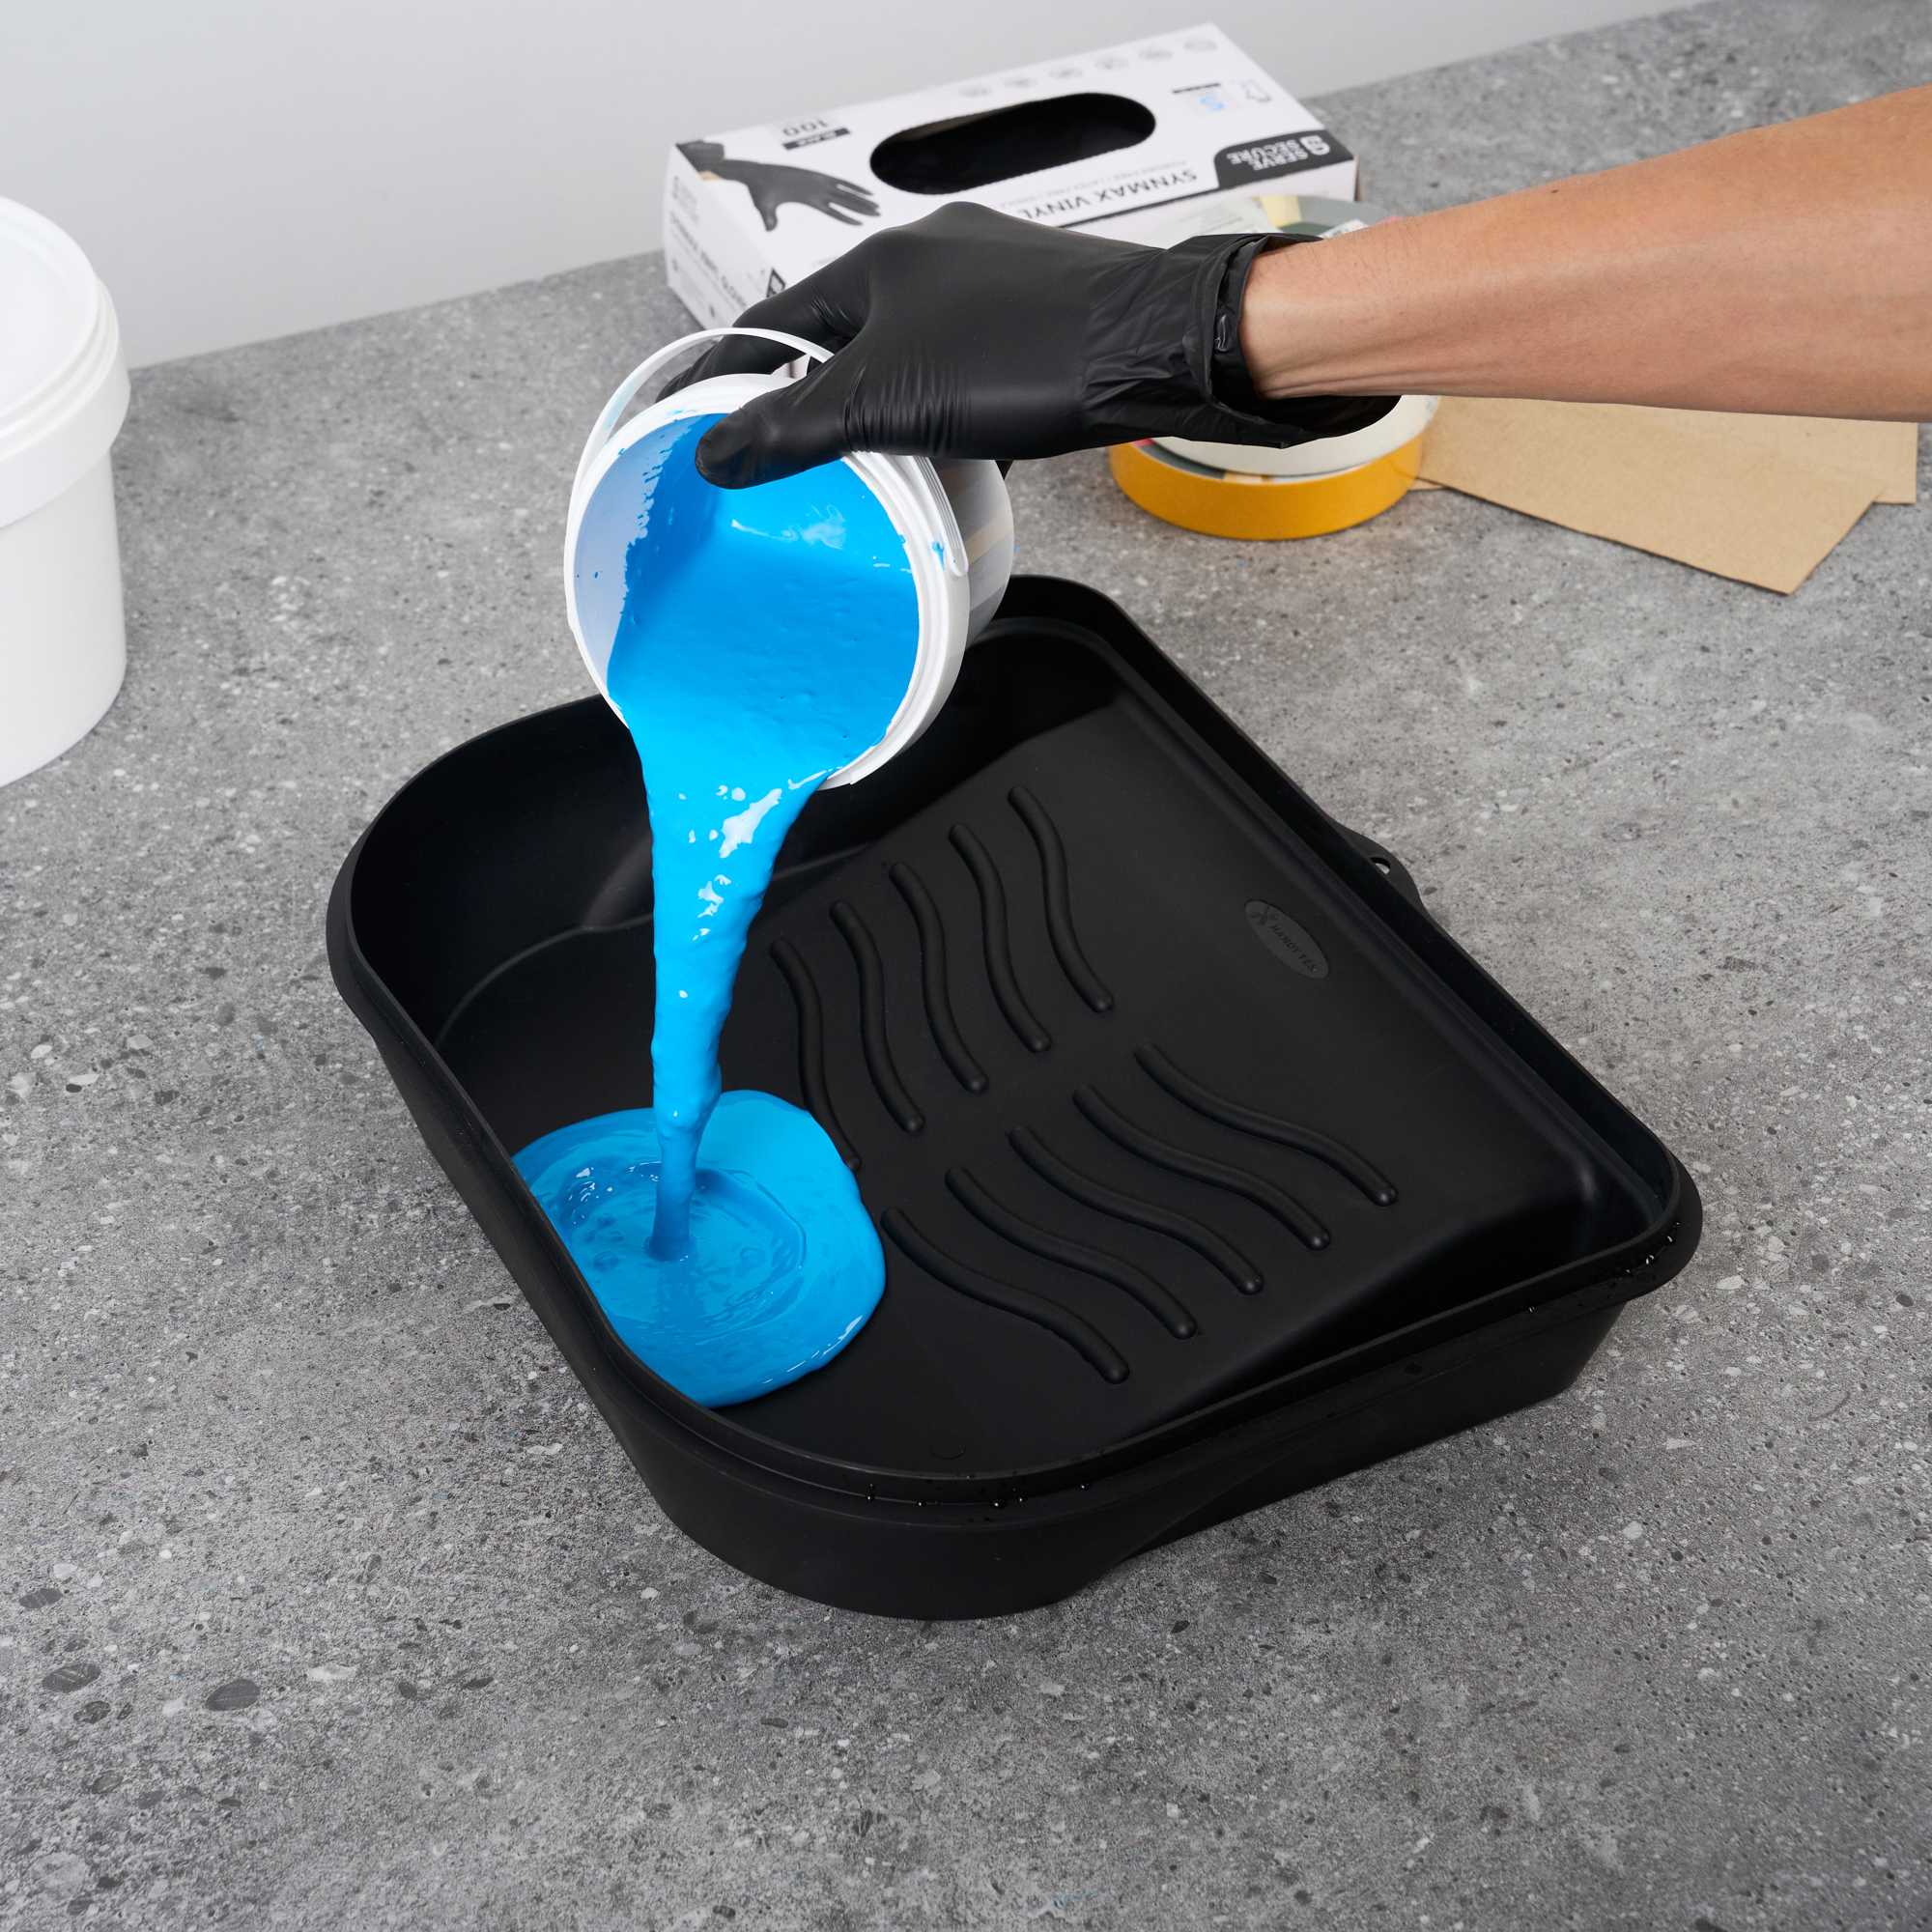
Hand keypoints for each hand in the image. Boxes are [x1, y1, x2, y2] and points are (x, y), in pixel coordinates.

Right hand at [676, 203, 1396, 487]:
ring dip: (888, 414)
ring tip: (871, 477)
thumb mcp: (888, 402)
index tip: (712, 429)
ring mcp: (993, 286)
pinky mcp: (1042, 320)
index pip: (776, 321)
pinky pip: (970, 372)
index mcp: (880, 264)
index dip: (737, 378)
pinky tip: (958, 462)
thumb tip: (714, 455)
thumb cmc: (1029, 356)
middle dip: (816, 403)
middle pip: (844, 340)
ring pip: (911, 358)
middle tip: (793, 468)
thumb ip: (795, 428)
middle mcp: (932, 259)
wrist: (1160, 350)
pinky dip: (950, 416)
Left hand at [681, 141, 879, 231]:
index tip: (860, 224)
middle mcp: (814, 187)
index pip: (831, 208)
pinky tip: (860, 191)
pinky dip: (849, 187)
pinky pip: (836, 182)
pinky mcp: (815, 177)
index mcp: (806, 196)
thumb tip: (769, 229)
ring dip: (860, 197)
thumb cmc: (759, 193)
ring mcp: (816, 181)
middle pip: (843, 198)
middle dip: (861, 207)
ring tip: (876, 205)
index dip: (845, 217)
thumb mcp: (762, 206)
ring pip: (844, 190)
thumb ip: (768, 218)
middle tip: (878, 214)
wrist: (756, 174)